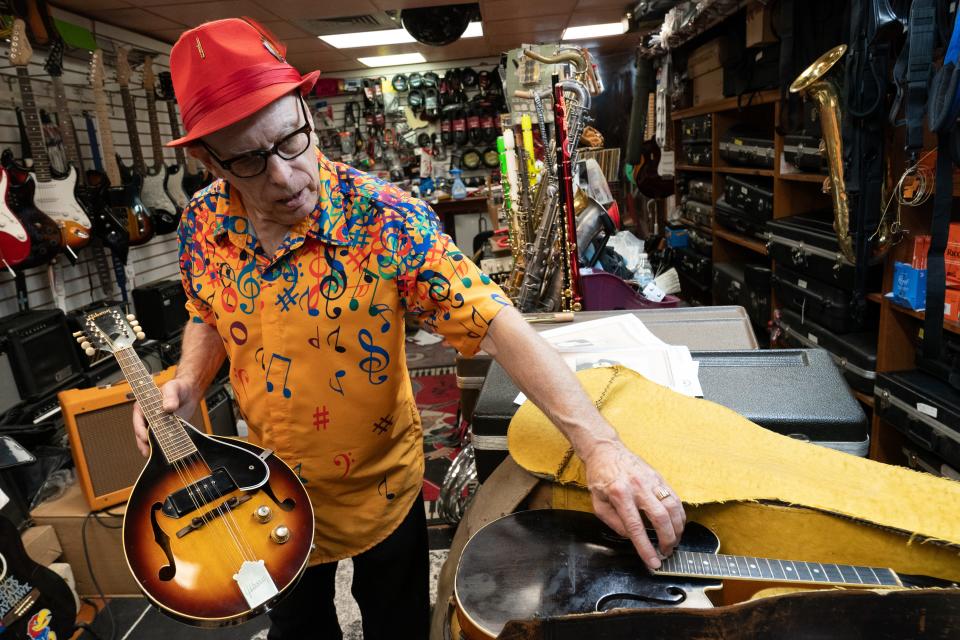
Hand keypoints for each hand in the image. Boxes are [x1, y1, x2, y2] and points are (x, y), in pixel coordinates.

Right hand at [132, 378, 199, 456]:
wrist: (189, 392)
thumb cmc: (178, 387)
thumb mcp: (173, 388)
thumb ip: (170, 396)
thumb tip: (167, 407)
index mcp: (143, 407)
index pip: (138, 421)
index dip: (140, 430)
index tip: (146, 437)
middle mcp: (147, 418)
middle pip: (141, 433)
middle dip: (143, 444)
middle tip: (148, 452)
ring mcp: (156, 425)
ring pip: (150, 439)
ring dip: (152, 448)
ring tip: (157, 455)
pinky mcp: (165, 430)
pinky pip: (161, 440)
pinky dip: (163, 447)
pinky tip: (167, 453)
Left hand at [583, 439, 684, 570]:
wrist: (605, 450)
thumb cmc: (599, 478)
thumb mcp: (597, 502)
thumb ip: (613, 522)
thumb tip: (631, 536)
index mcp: (619, 494)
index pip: (635, 527)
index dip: (646, 547)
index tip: (653, 562)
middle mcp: (638, 487)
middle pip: (660, 518)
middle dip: (667, 540)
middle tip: (667, 552)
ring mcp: (651, 480)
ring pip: (673, 507)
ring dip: (677, 528)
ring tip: (674, 541)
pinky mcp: (659, 477)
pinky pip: (675, 498)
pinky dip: (679, 514)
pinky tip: (677, 524)